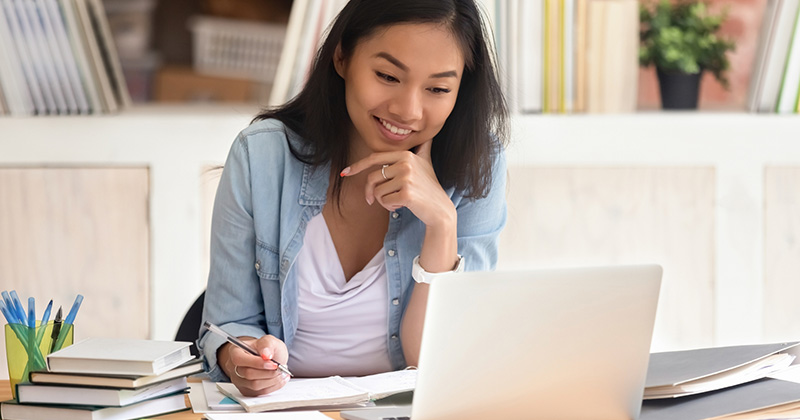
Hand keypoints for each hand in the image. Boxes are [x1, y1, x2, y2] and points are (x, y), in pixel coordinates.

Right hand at [220, 335, 289, 395]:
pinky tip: (280, 379)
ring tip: (282, 373)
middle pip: (248, 374)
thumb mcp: (269, 340)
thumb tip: (266, 354)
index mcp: (235, 351)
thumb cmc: (266, 349)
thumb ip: (267, 344)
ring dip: (272, 380)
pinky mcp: (247, 390)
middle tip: (280, 368)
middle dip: (268, 372)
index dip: (256, 363)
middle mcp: (233, 367)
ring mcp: (239, 380)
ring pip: (254, 385)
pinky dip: (273, 386)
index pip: (239, 359)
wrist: (268, 358)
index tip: (273, 364)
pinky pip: (260, 392)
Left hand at [340, 140, 455, 227]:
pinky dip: (389, 207)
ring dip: (383, 201)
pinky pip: (384, 201)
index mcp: (405, 155)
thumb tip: (427, 134)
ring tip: (397, 200)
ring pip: (377, 191)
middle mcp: (406, 163)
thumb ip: (422, 148)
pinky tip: (402, 205)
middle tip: (372, 200)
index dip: (358, 166)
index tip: (345, 172)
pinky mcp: (407, 194)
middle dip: (370, 192)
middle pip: (372, 177)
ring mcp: (407, 178)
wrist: (440, 209)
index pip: (374, 158)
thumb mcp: (426, 162)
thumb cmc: (429, 186)